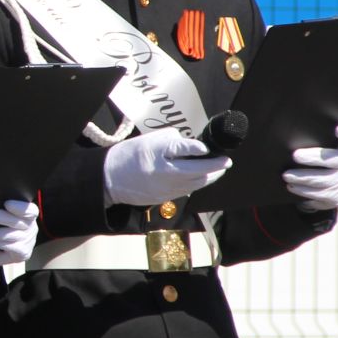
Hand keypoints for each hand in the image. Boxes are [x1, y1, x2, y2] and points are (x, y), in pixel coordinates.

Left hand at [0, 199, 39, 283]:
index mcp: (29, 214)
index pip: (30, 210)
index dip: (20, 207)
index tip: (7, 203)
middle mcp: (31, 227)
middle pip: (17, 221)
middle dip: (0, 217)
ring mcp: (29, 241)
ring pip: (10, 235)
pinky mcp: (23, 253)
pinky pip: (10, 246)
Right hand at [102, 126, 228, 206]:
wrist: (111, 178)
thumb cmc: (130, 155)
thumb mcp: (149, 140)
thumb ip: (172, 140)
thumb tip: (191, 145)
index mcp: (160, 158)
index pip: (185, 151)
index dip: (199, 149)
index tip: (209, 149)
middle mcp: (166, 176)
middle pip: (198, 173)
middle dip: (215, 167)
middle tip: (226, 162)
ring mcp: (167, 190)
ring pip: (196, 184)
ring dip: (210, 177)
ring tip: (219, 170)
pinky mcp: (166, 198)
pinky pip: (187, 190)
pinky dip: (197, 183)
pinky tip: (201, 178)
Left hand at [284, 123, 337, 211]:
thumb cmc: (324, 156)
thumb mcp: (326, 145)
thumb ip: (317, 138)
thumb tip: (291, 131)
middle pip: (334, 160)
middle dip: (313, 158)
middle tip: (295, 155)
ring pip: (325, 181)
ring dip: (303, 178)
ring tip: (287, 175)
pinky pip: (321, 195)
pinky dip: (304, 191)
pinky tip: (292, 186)